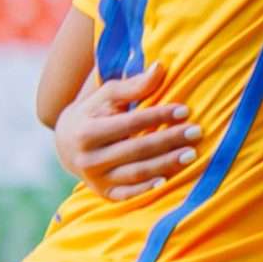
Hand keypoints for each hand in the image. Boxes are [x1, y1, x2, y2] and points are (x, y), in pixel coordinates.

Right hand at [56, 62, 193, 197]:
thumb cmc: (93, 114)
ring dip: (166, 164)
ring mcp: (96, 178)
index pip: (130, 123)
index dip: (158, 116)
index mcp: (86, 131)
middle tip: (197, 132)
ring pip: (136, 173)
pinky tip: (169, 180)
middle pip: (136, 149)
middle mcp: (88, 157)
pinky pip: (129, 194)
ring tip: (192, 154)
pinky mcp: (104, 193)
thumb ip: (134, 86)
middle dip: (169, 140)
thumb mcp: (107, 97)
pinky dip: (148, 188)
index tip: (185, 110)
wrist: (65, 145)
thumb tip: (160, 68)